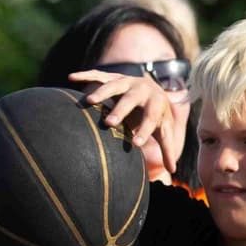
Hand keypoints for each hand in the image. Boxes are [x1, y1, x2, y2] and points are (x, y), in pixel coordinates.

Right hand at [69, 70, 185, 175]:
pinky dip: (86, 75)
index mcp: (156, 105)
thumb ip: (167, 148)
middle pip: (131, 100)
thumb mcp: (163, 129)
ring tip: (89, 101)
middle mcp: (142, 90)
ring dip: (102, 92)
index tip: (135, 144)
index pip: (150, 119)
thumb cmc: (156, 115)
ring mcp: (127, 82)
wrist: (153, 88)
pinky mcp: (114, 77)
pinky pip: (99, 75)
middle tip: (109, 123)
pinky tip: (71, 78)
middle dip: (121, 110)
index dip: (144, 131)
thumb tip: (173, 170)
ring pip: (114, 85)